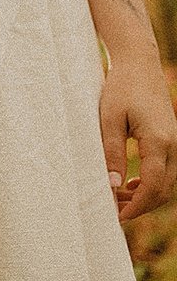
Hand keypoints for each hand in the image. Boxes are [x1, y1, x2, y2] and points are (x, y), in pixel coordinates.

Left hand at [100, 57, 176, 221]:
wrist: (139, 64)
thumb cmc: (121, 88)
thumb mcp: (109, 121)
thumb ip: (112, 154)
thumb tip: (112, 186)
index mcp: (159, 141)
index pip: (153, 186)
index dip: (135, 206)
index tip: (115, 216)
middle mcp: (173, 144)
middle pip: (164, 190)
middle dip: (140, 206)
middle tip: (113, 212)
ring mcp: (175, 142)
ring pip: (167, 183)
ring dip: (145, 196)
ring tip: (118, 199)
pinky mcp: (171, 140)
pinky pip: (166, 171)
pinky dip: (151, 183)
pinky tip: (130, 184)